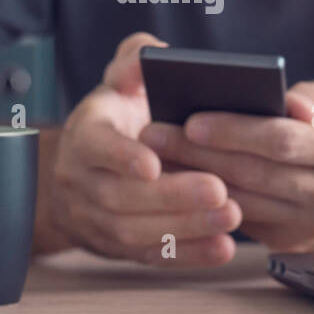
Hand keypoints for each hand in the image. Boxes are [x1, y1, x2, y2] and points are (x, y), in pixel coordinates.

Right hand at [49, 33, 241, 264]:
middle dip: (171, 197)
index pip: (95, 147)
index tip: (153, 164)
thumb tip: (153, 56)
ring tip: (231, 215)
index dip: (121, 156)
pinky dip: (187, 255)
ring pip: (134, 232)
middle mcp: (82, 180)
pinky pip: (150, 257)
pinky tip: (222, 247)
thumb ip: (134, 60)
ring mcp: (96, 219)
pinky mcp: (117, 247)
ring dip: (185, 227)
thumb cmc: (118, 118)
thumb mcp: (119, 82)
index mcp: (85, 135)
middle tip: (219, 190)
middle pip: (120, 197)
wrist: (87, 171)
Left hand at [139, 80, 313, 250]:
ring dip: (192, 181)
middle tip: (153, 135)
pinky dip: (204, 202)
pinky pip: (240, 220)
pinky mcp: (289, 242)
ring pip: (241, 202)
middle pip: (253, 174)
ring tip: (154, 158)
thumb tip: (284, 100)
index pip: (282, 141)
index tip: (193, 120)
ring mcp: (311, 226)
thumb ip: (312, 100)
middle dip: (198, 155)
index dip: (235, 131)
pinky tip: (175, 182)